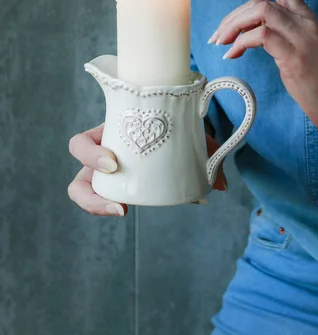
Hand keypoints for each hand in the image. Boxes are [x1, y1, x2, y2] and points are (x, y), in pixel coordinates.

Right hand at [68, 127, 226, 213]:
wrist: (173, 124)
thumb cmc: (172, 123)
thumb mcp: (185, 130)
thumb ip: (206, 151)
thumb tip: (222, 186)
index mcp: (108, 134)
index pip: (79, 144)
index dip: (89, 155)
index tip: (114, 163)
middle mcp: (101, 157)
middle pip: (77, 181)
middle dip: (89, 196)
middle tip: (120, 203)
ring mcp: (106, 176)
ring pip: (84, 196)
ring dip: (97, 207)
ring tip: (123, 211)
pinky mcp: (116, 189)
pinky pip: (106, 202)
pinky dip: (115, 208)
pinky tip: (134, 210)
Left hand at [210, 0, 317, 136]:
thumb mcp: (298, 47)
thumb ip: (278, 33)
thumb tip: (246, 32)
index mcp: (305, 15)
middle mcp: (304, 20)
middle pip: (259, 1)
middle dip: (231, 17)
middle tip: (216, 36)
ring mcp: (301, 36)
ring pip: (260, 12)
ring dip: (233, 26)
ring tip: (221, 43)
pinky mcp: (295, 55)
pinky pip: (261, 36)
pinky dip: (241, 43)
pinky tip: (233, 55)